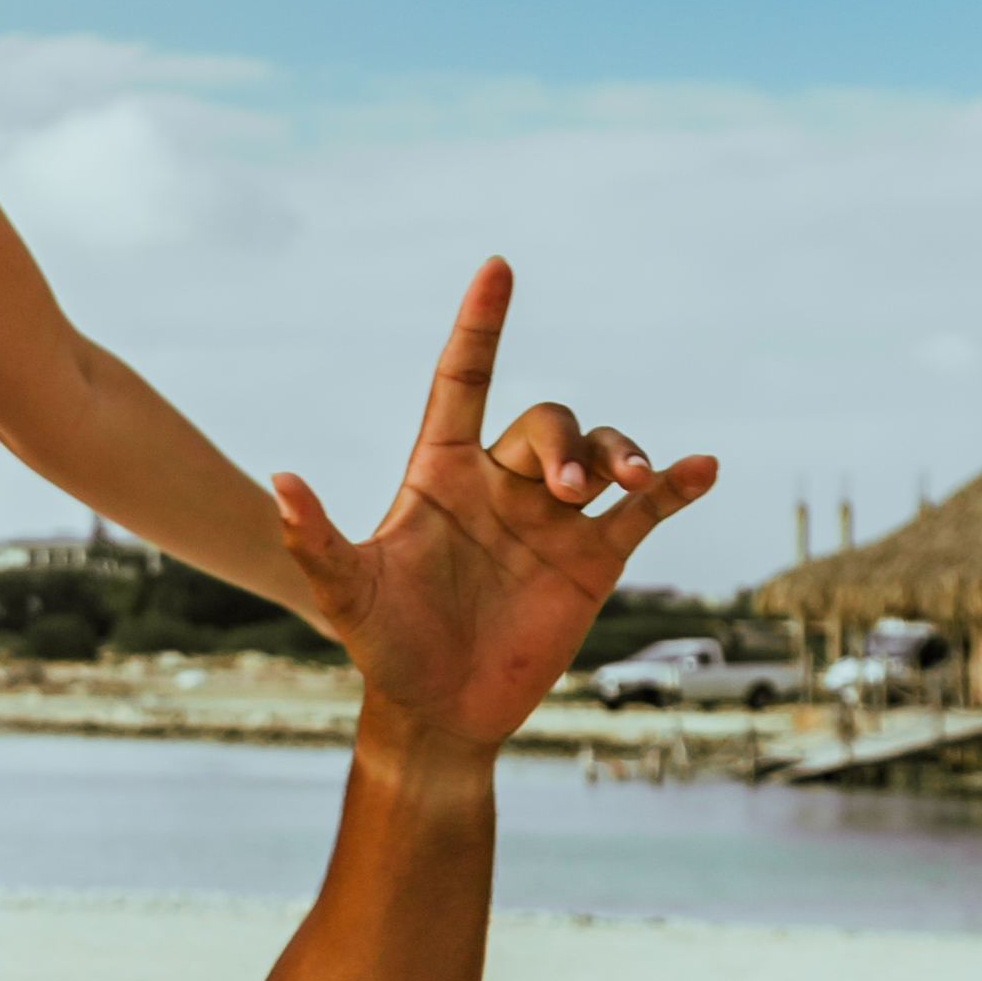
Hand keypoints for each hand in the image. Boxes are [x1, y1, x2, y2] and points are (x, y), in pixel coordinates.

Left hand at [273, 262, 715, 752]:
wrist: (440, 711)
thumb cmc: (385, 647)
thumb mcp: (346, 594)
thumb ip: (315, 539)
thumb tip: (278, 481)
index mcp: (441, 473)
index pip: (461, 381)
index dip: (479, 326)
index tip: (497, 269)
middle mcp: (501, 484)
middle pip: (543, 422)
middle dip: (561, 440)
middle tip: (561, 487)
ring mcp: (552, 519)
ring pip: (598, 453)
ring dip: (619, 452)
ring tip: (629, 479)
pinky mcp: (593, 559)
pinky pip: (645, 511)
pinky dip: (676, 485)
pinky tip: (702, 469)